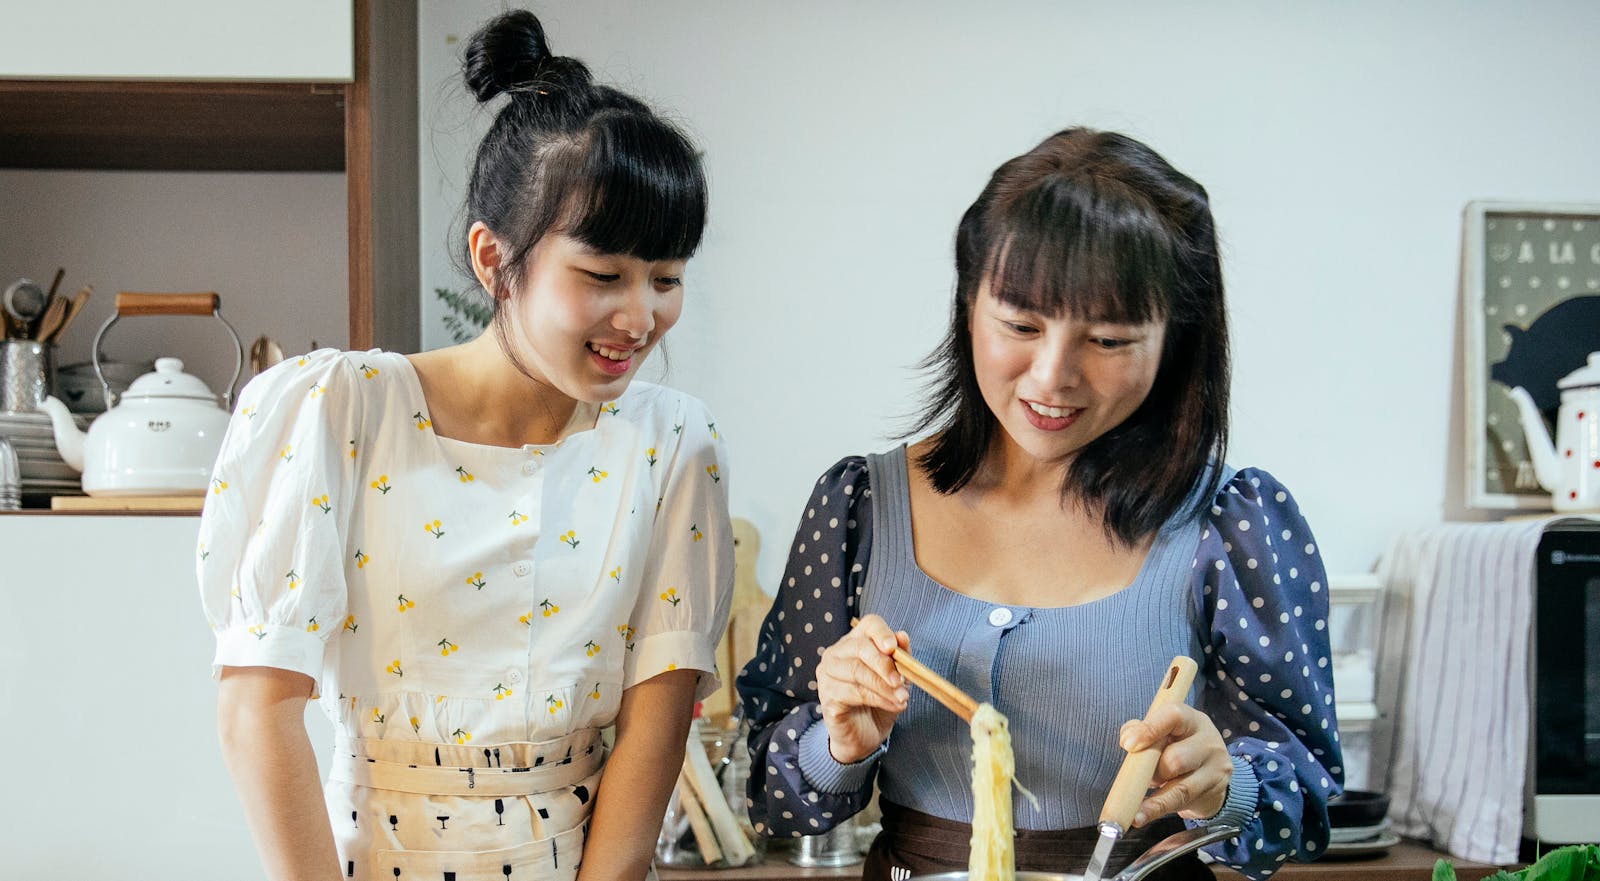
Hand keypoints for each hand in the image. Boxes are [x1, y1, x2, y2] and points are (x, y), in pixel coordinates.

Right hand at [815, 615, 909, 763]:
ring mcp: (827, 676)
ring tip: (902, 698)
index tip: (893, 648)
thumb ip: (900, 658)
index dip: (881, 633)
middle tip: (902, 682)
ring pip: (857, 671)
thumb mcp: (896, 679)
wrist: (864, 736)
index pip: (868, 625)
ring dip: (884, 686)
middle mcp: (836, 654)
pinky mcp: (827, 697)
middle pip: (860, 648)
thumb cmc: (879, 702)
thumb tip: (902, 636)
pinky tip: (893, 706)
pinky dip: (878, 699)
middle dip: (885, 665)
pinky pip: (853, 693)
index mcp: (855, 642)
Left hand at [1119, 704, 1232, 825]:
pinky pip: (1180, 803)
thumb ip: (1141, 730)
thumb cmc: (1178, 746)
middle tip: (1144, 776)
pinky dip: (1156, 810)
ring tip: (1135, 805)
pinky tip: (1140, 816)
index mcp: (1191, 720)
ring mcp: (1215, 768)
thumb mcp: (1162, 733)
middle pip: (1176, 758)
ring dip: (1154, 797)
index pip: (1174, 716)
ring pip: (1181, 786)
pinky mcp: (1214, 792)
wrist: (1211, 773)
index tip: (1128, 745)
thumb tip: (1127, 738)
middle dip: (1152, 771)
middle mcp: (1208, 741)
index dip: (1150, 729)